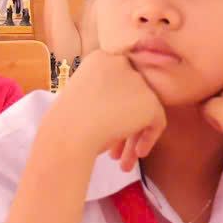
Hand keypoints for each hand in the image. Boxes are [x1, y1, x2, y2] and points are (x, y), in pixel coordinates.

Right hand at [47, 50, 164, 168]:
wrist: (70, 133)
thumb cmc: (66, 123)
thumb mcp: (81, 99)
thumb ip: (102, 96)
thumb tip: (120, 111)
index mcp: (100, 58)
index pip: (118, 80)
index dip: (114, 106)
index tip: (107, 126)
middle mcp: (121, 63)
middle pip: (131, 96)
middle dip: (123, 126)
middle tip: (114, 151)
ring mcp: (137, 81)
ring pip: (141, 111)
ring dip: (132, 137)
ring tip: (123, 163)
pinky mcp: (150, 100)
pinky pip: (156, 122)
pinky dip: (148, 139)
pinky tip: (137, 155)